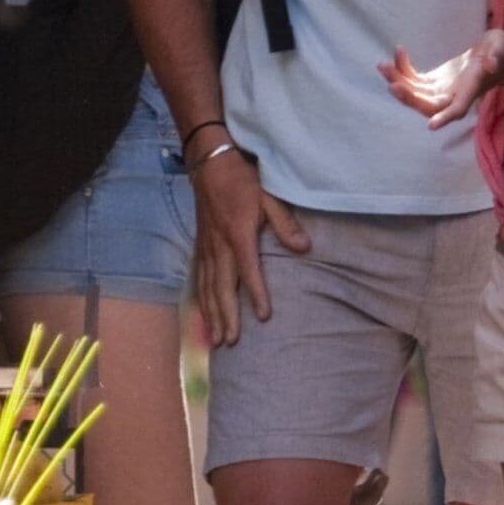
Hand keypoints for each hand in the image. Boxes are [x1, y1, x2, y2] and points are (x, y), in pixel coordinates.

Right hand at [189, 145, 309, 349]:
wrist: (210, 162)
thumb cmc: (243, 178)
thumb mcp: (269, 195)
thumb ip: (285, 224)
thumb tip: (304, 248)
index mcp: (238, 234)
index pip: (249, 270)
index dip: (256, 294)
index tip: (264, 317)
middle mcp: (219, 245)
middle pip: (221, 288)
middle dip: (226, 316)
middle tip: (232, 342)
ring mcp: (206, 247)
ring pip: (207, 287)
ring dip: (213, 315)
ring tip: (218, 339)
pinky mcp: (201, 246)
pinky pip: (199, 279)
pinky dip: (202, 300)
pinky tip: (205, 315)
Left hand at [381, 35, 503, 127]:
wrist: (496, 55)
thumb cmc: (501, 51)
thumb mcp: (502, 47)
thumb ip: (497, 55)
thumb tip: (491, 64)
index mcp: (472, 90)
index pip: (458, 109)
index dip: (445, 117)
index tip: (431, 126)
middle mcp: (454, 96)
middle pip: (429, 106)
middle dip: (409, 98)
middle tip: (392, 84)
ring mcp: (442, 90)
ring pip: (416, 94)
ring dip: (398, 83)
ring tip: (383, 66)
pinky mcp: (434, 82)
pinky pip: (414, 80)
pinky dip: (403, 69)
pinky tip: (398, 52)